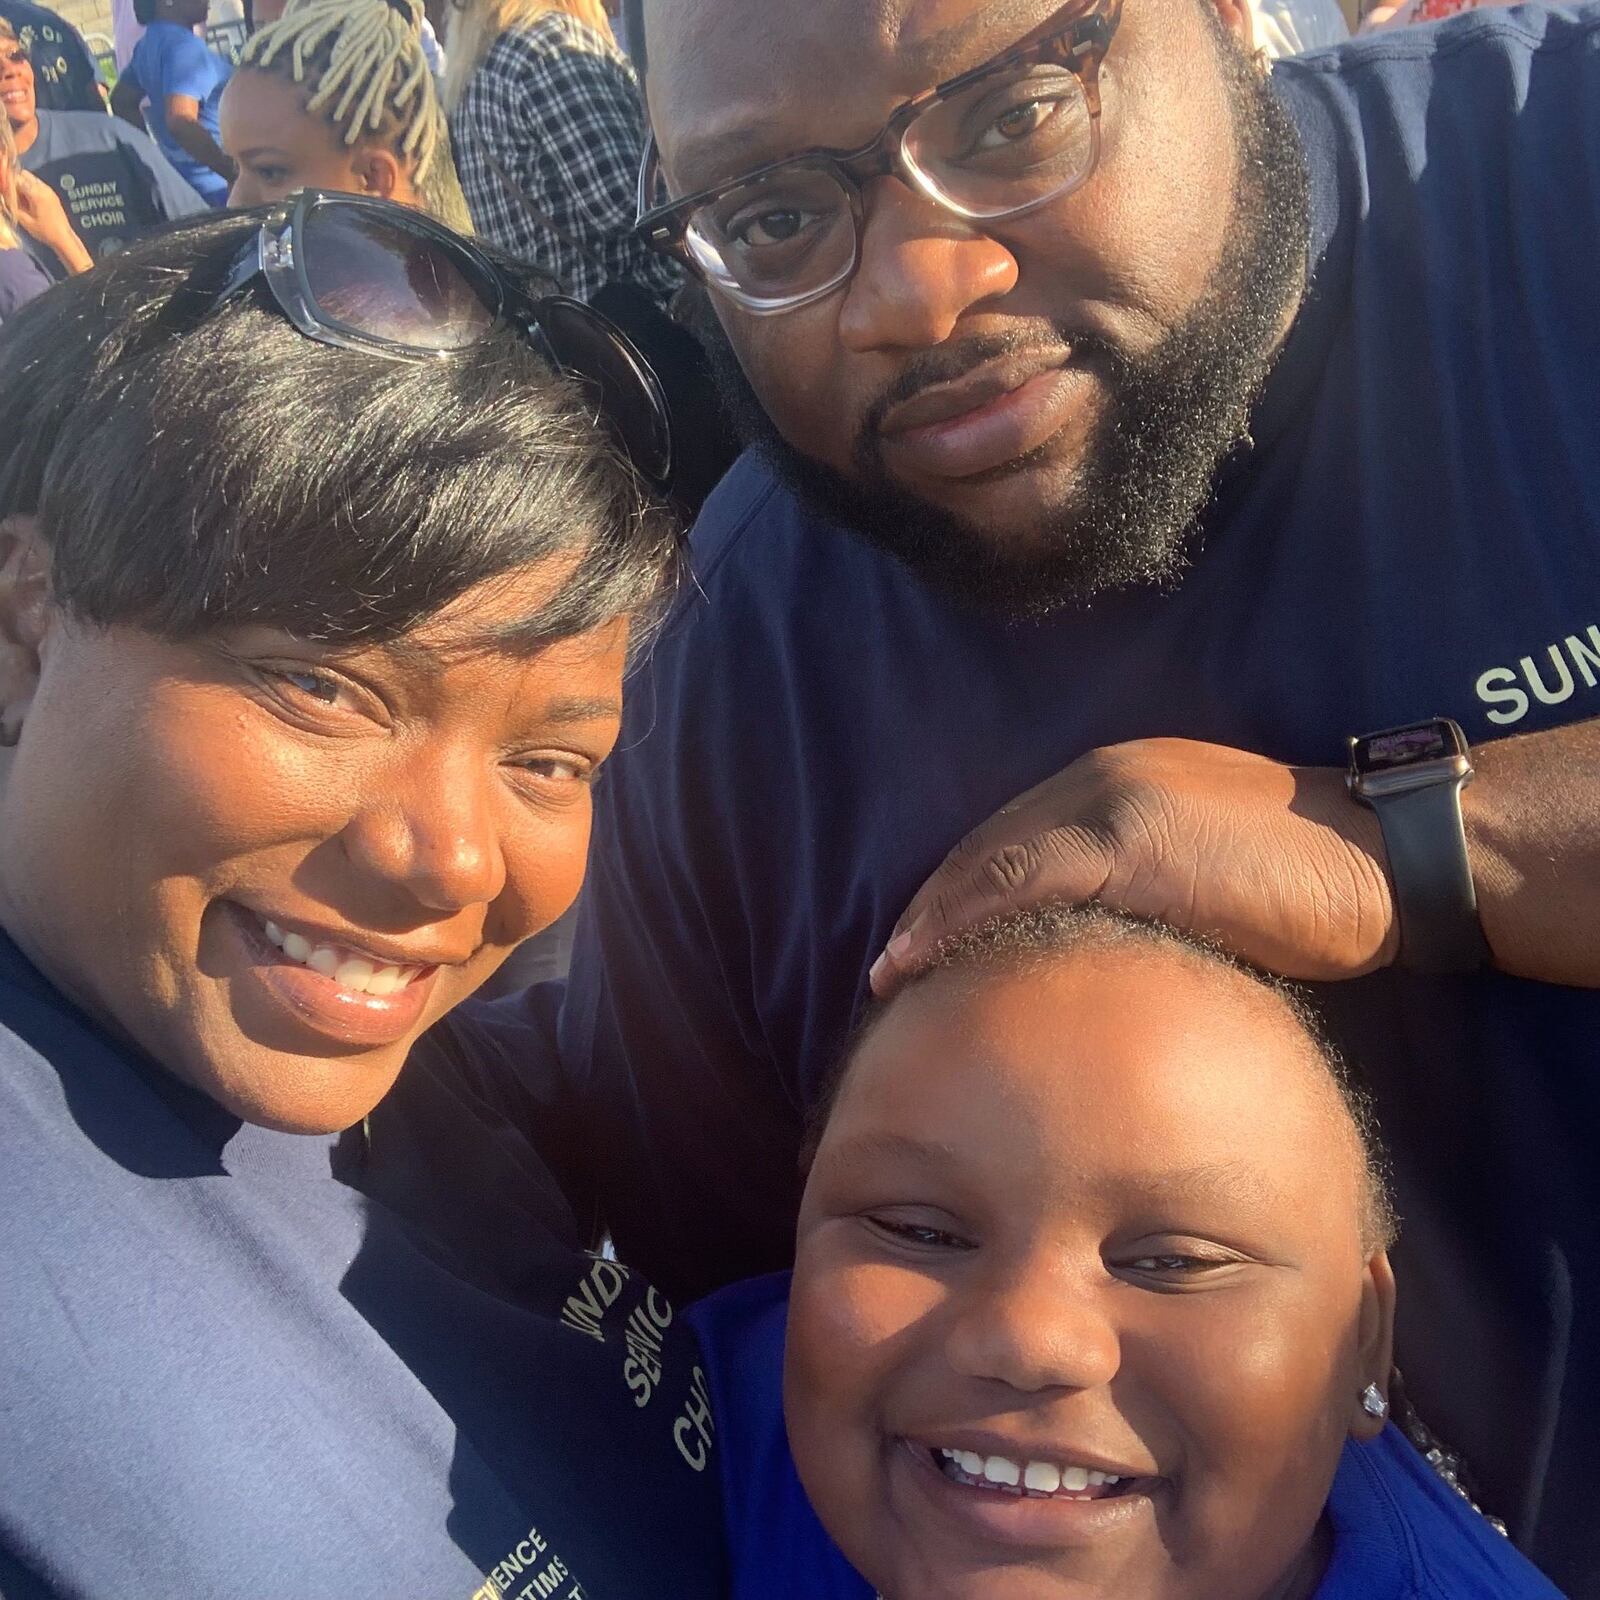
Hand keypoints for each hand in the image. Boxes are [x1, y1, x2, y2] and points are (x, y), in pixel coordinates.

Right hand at [13, 173, 91, 272]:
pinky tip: (28, 200)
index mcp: (36, 194)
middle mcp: (44, 188)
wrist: (64, 238)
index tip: (4, 190)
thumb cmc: (45, 232)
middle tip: (11, 193)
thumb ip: (12, 204)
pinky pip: (37, 184)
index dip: (7, 182)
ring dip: (22, 183)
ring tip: (20, 198)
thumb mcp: (24, 219)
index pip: (16, 178)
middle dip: (14, 180)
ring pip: (30, 177)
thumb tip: (4, 193)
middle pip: (23, 174)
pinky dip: (29, 187)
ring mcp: (49, 190)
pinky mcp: (52, 194)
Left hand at [871, 738, 1399, 993]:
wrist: (1390, 855)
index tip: (925, 939)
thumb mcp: (1210, 873)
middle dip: (936, 903)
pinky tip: (935, 957)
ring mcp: (1117, 802)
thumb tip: (1103, 950)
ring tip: (896, 972)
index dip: (964, 888)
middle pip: (991, 842)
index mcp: (1120, 780)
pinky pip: (1028, 878)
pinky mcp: (1136, 840)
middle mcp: (1104, 777)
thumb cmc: (1312, 878)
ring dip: (937, 916)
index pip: (1017, 835)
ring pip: (996, 856)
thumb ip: (1146, 891)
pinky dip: (971, 917)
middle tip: (892, 963)